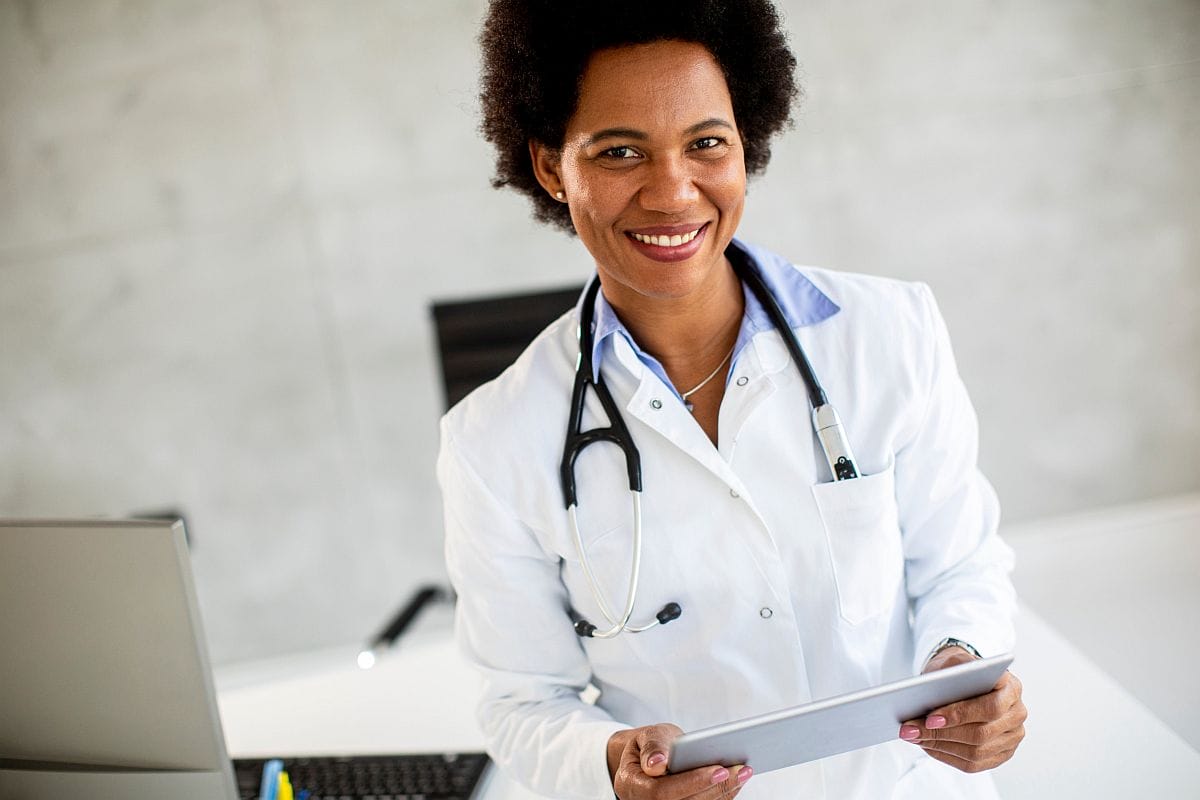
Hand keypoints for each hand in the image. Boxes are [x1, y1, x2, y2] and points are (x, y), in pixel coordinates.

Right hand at [607, 723, 751, 798]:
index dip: (691, 782)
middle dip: (715, 788)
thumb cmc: (650, 745)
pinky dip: (722, 795)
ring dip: (724, 792)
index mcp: (631, 785)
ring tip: (744, 772)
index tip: (717, 770)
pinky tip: (738, 779)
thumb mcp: (647, 735)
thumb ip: (651, 747)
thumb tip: (657, 764)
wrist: (649, 758)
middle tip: (741, 769)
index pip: (661, 792)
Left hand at [898, 646, 1026, 772]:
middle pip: (981, 733)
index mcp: (1011, 687)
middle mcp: (1017, 713)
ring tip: (913, 737)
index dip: (960, 715)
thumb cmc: (959, 670)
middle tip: (911, 730)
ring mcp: (1012, 736)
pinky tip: (927, 746)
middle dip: (942, 734)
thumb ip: (950, 670)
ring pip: (976, 752)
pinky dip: (946, 755)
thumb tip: (930, 690)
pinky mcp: (1002, 753)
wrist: (967, 679)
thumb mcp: (954, 661)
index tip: (930, 718)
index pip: (991, 707)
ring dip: (940, 746)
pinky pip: (974, 763)